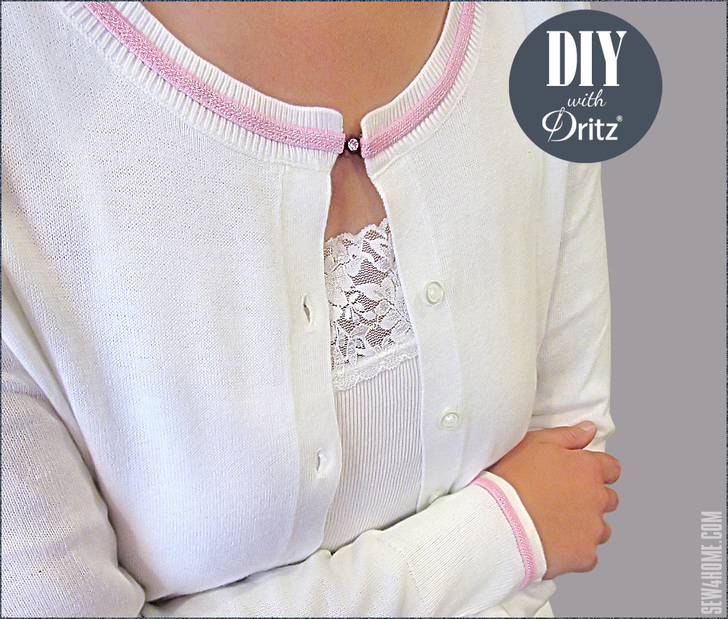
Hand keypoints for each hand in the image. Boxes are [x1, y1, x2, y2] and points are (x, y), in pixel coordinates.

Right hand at [487, 422, 619, 578]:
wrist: (497, 520)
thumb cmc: (511, 479)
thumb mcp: (534, 443)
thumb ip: (568, 435)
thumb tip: (590, 429)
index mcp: (588, 469)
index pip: (612, 468)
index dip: (596, 471)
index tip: (579, 476)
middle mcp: (597, 498)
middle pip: (608, 499)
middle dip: (591, 499)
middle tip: (562, 500)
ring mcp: (593, 528)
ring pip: (601, 528)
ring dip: (586, 526)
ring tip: (556, 524)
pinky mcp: (586, 555)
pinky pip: (588, 554)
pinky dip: (575, 550)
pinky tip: (553, 542)